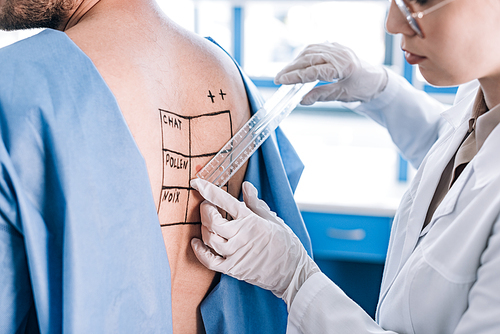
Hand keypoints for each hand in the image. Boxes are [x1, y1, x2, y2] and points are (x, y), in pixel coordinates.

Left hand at [190, 178, 319, 307]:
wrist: (293, 272)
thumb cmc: (285, 244)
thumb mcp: (273, 219)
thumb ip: (255, 203)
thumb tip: (246, 186)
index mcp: (251, 220)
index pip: (225, 201)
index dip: (209, 190)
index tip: (197, 183)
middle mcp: (241, 236)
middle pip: (212, 221)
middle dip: (205, 210)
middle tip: (207, 206)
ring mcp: (236, 253)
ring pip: (209, 239)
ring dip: (203, 228)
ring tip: (206, 223)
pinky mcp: (233, 269)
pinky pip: (209, 261)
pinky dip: (199, 251)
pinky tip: (197, 243)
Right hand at [274, 42, 387, 103]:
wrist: (376, 79)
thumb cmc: (362, 88)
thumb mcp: (342, 95)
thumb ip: (321, 95)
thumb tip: (302, 100)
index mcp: (344, 67)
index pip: (314, 71)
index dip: (296, 76)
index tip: (281, 81)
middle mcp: (340, 54)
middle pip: (309, 59)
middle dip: (291, 69)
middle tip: (278, 78)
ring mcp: (337, 48)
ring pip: (310, 52)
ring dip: (295, 62)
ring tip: (285, 73)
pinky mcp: (334, 46)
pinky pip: (315, 48)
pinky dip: (303, 56)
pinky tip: (296, 64)